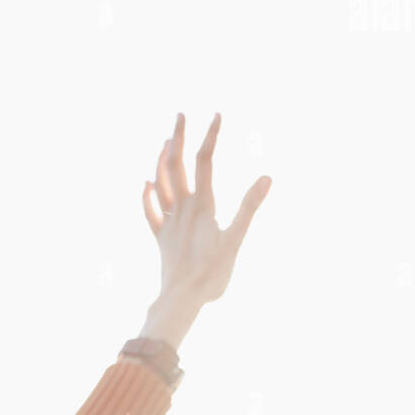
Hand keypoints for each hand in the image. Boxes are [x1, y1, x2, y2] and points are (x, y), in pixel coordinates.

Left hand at [139, 112, 271, 347]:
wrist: (181, 299)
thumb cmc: (211, 274)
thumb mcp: (235, 239)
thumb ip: (249, 207)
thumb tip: (267, 177)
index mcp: (201, 206)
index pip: (204, 161)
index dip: (210, 136)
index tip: (216, 114)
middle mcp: (181, 209)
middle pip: (175, 165)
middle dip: (177, 137)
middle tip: (180, 115)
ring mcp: (168, 223)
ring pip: (159, 183)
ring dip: (161, 160)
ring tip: (166, 143)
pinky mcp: (160, 238)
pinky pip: (150, 211)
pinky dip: (148, 194)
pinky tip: (146, 184)